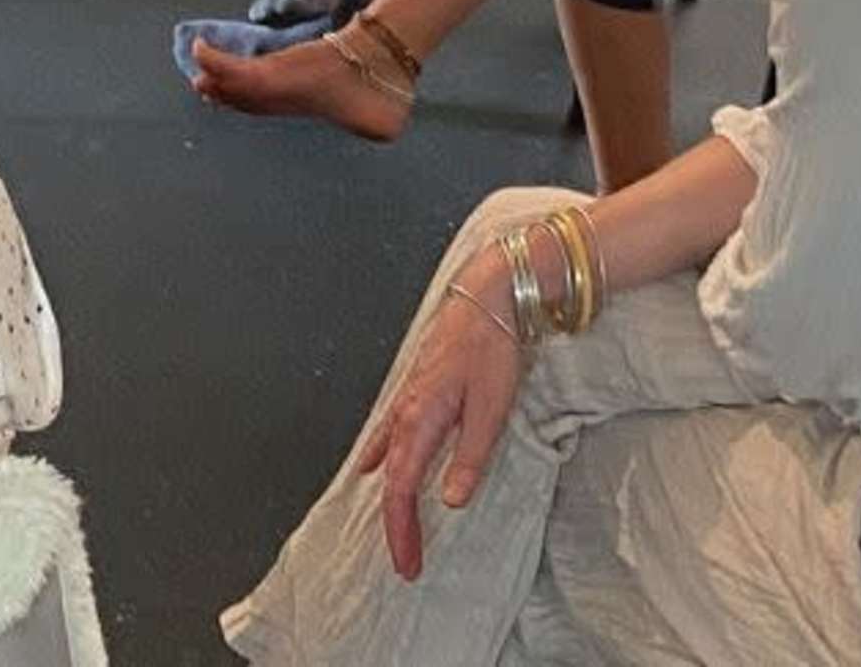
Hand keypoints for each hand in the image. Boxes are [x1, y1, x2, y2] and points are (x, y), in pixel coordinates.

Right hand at [356, 284, 525, 579]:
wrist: (487, 297)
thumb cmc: (492, 348)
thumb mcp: (491, 409)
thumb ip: (470, 457)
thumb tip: (450, 500)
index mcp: (420, 420)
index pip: (400, 488)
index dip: (402, 530)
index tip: (409, 564)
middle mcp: (405, 412)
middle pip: (390, 481)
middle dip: (397, 525)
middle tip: (407, 563)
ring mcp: (406, 398)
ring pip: (385, 458)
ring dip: (390, 498)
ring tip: (395, 529)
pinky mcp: (415, 388)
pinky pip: (386, 432)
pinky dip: (376, 456)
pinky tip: (369, 464)